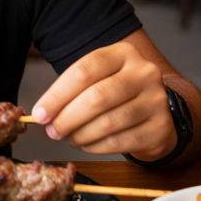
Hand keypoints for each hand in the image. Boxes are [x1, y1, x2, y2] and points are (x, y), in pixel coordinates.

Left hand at [31, 40, 174, 159]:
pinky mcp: (160, 127)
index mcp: (123, 53)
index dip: (57, 95)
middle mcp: (143, 73)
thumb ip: (72, 90)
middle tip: (52, 131)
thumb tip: (43, 114)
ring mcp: (156, 100)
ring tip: (70, 137)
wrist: (155, 110)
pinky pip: (119, 142)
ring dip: (80, 135)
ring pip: (108, 122)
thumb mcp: (98, 78)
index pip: (84, 71)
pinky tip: (87, 144)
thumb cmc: (117, 93)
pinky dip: (96, 147)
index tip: (40, 114)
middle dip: (67, 118)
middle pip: (96, 97)